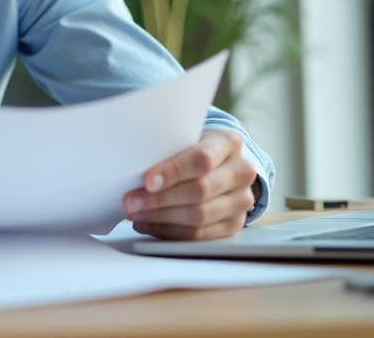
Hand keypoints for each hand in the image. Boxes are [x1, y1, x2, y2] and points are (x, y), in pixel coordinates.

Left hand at [124, 130, 256, 239]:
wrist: (223, 164)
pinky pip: (199, 235)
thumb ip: (170, 149)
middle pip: (200, 191)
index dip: (173, 172)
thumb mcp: (187, 138)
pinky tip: (149, 224)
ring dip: (161, 218)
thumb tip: (134, 170)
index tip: (147, 181)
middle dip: (160, 199)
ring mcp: (241, 200)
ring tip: (137, 214)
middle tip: (132, 202)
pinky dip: (169, 231)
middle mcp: (241, 172)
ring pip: (199, 216)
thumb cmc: (196, 149)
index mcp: (228, 143)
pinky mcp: (234, 224)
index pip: (202, 159)